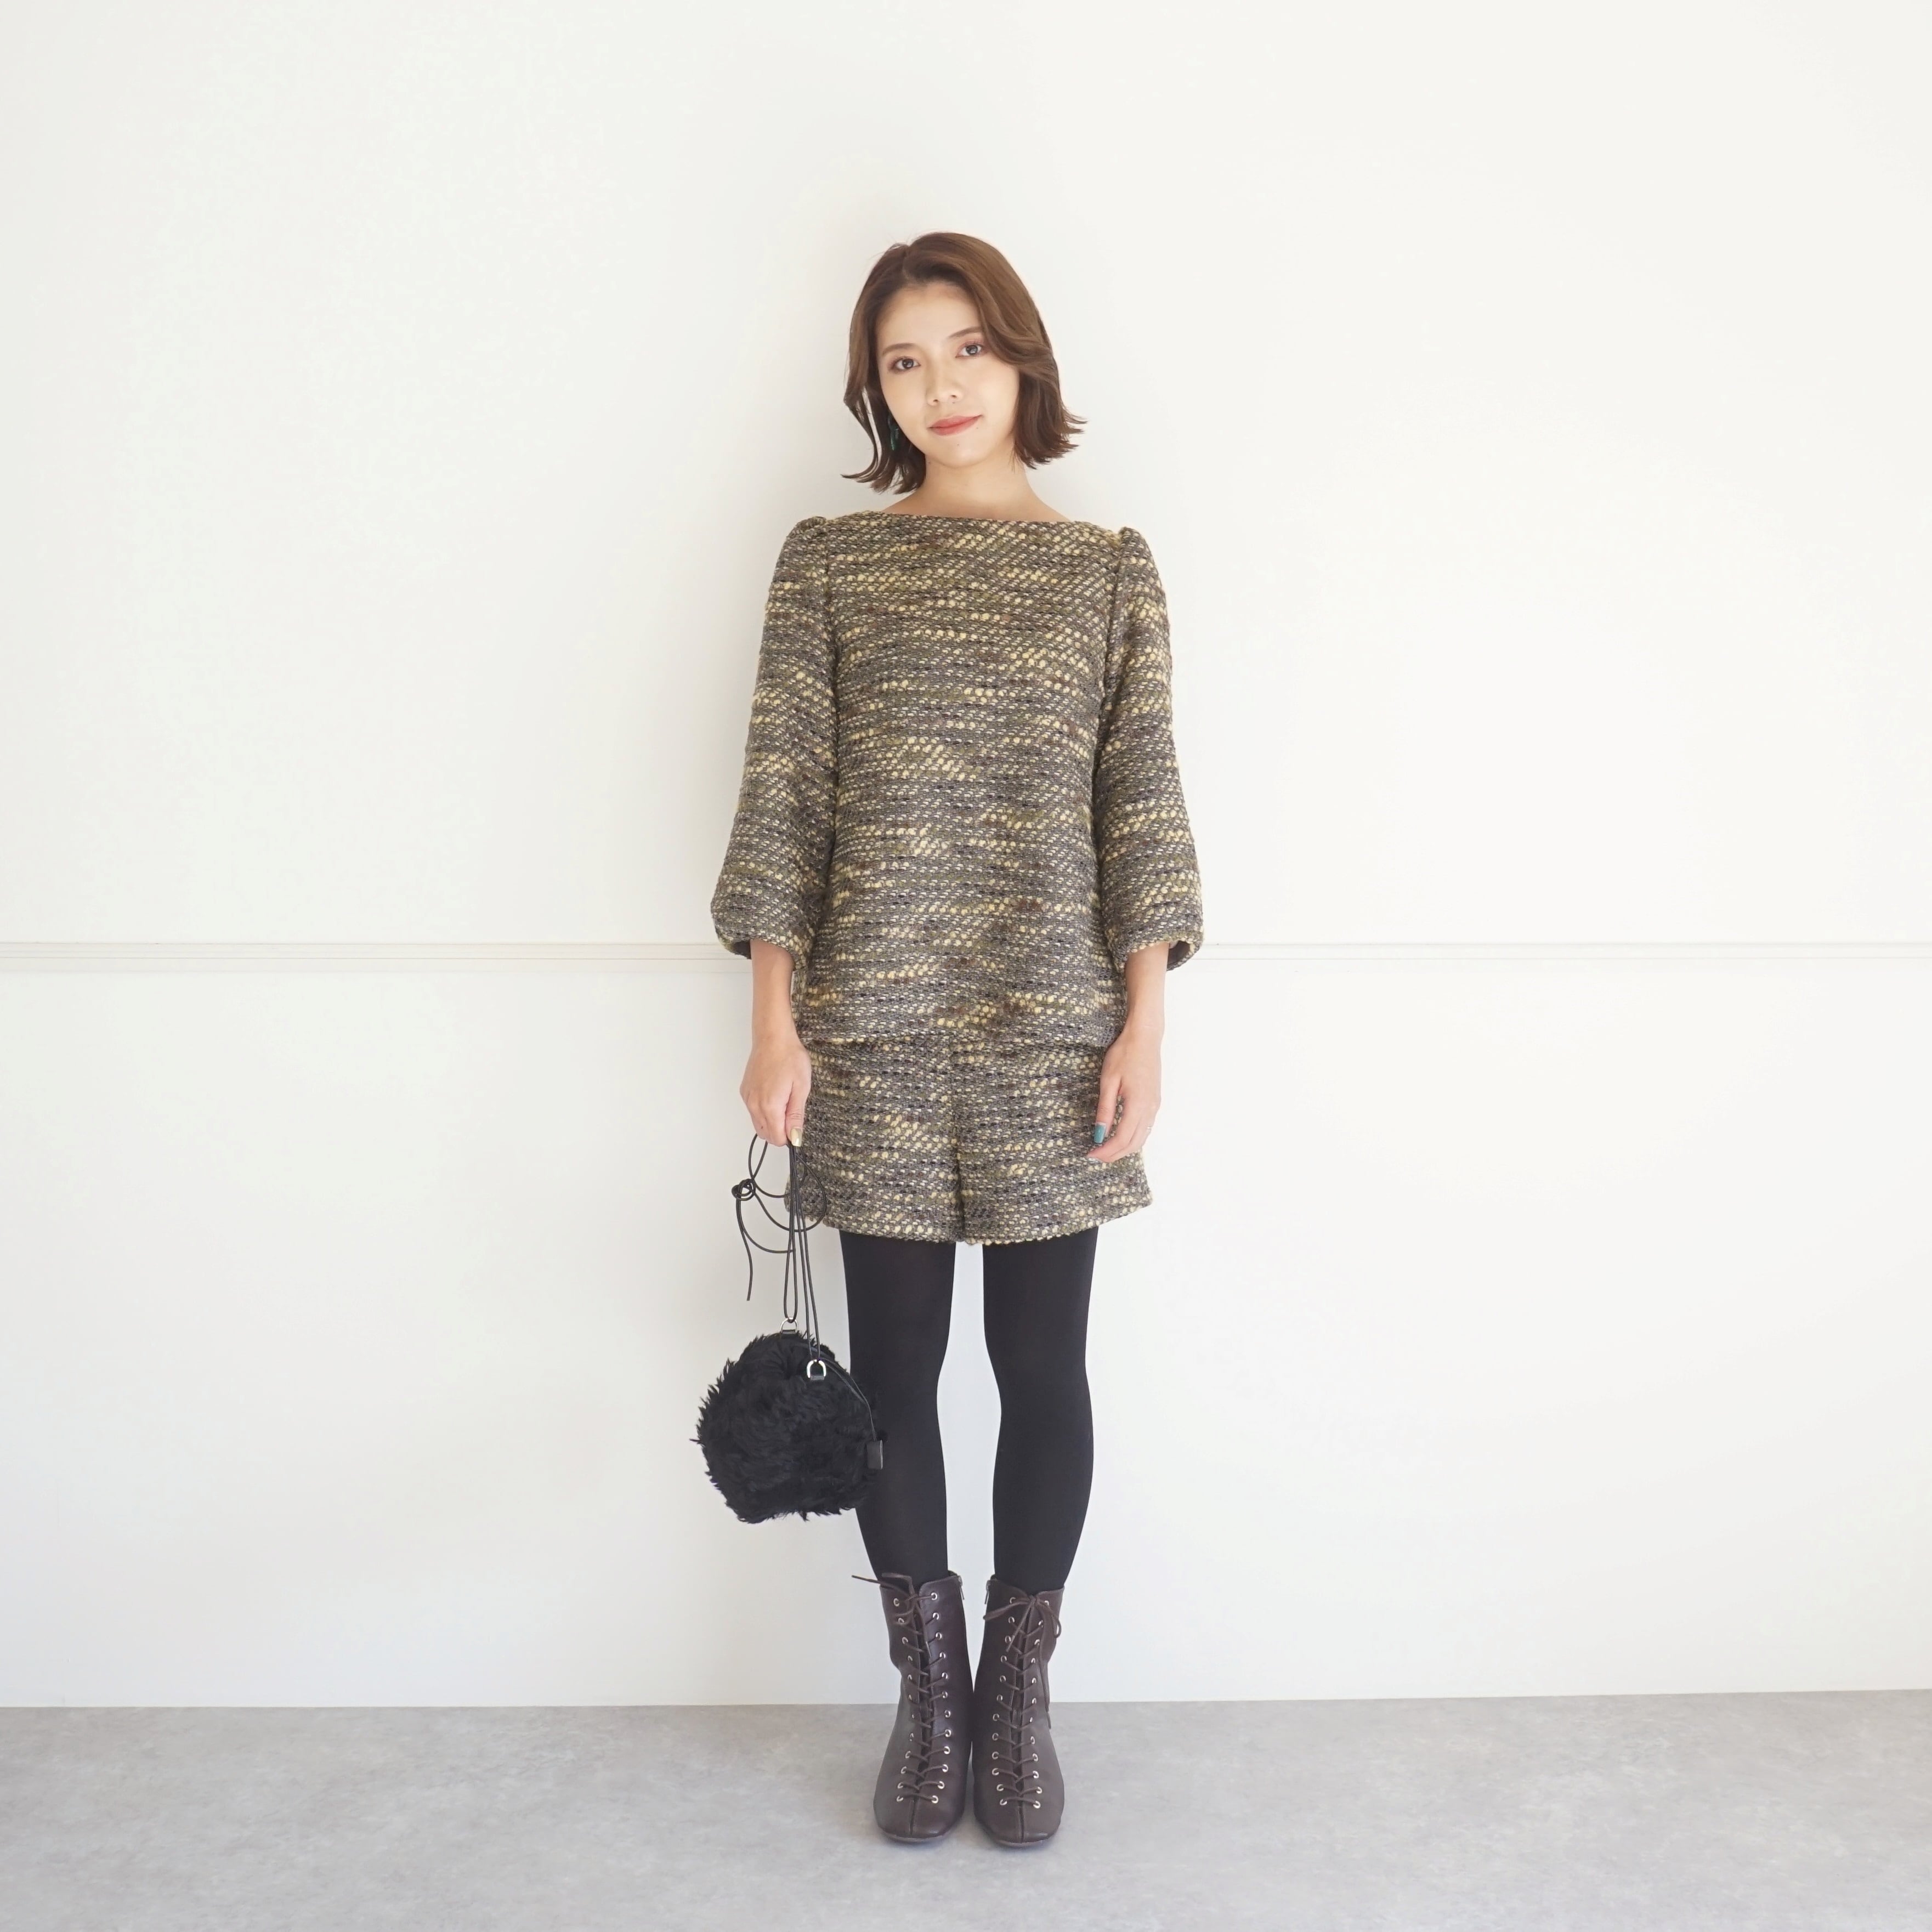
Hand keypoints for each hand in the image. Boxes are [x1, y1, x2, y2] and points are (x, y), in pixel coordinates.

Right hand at [741, 1029, 812, 1147]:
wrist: (773, 1038)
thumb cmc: (789, 1058)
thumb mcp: (801, 1088)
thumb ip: (796, 1116)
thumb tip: (794, 1137)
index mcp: (770, 1106)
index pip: (776, 1138)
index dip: (789, 1138)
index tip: (797, 1128)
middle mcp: (754, 1105)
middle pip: (765, 1135)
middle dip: (780, 1132)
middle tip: (793, 1115)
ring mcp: (747, 1098)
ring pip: (758, 1124)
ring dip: (771, 1123)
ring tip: (785, 1103)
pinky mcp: (745, 1091)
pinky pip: (753, 1112)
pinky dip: (763, 1112)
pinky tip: (775, 1096)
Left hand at [1088, 1022, 1160, 1161]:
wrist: (1145, 1038)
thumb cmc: (1124, 1054)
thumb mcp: (1108, 1081)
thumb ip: (1105, 1109)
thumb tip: (1099, 1133)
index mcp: (1138, 1104)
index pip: (1122, 1138)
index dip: (1107, 1150)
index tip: (1091, 1154)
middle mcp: (1150, 1109)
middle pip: (1134, 1144)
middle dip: (1115, 1154)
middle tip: (1096, 1156)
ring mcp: (1155, 1106)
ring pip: (1142, 1138)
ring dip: (1124, 1148)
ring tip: (1105, 1149)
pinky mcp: (1155, 1102)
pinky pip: (1145, 1128)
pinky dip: (1133, 1138)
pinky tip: (1119, 1136)